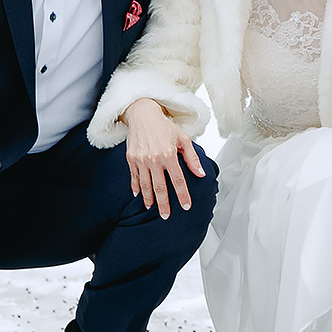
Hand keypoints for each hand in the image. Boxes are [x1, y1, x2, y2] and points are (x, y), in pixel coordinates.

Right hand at [124, 98, 202, 218]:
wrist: (142, 114)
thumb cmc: (165, 127)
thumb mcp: (183, 138)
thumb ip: (192, 158)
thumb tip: (200, 174)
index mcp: (169, 154)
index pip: (178, 180)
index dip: (183, 195)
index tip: (186, 207)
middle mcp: (154, 159)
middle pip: (160, 187)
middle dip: (164, 204)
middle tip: (166, 216)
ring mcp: (140, 160)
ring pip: (145, 185)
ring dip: (149, 199)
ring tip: (152, 208)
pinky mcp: (131, 158)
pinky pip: (134, 177)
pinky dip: (136, 188)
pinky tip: (139, 196)